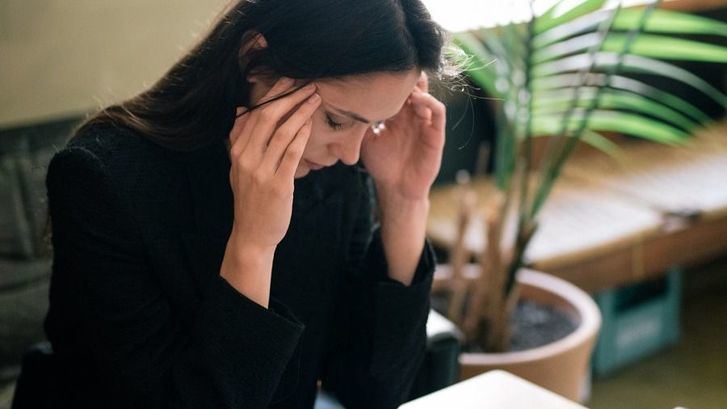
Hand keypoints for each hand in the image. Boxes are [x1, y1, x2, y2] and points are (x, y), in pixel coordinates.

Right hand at [228, 78, 320, 249]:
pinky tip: (310, 123)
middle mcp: (246, 158)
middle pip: (267, 117)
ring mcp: (261, 171)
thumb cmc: (250, 199)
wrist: (252, 234)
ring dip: (300, 111)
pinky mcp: (278, 184)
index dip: (271, 94)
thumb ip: (239, 139)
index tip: (288, 79)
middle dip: (288, 96)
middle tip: (305, 83)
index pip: (254, 114)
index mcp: (237, 151)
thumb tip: (241, 110)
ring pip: (281, 132)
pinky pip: (291, 153)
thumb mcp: (238, 168)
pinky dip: (301, 135)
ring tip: (314, 98)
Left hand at [360, 72, 445, 201]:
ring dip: (418, 87)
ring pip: (427, 95)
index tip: (379, 70)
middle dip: (406, 78)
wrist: (395, 188)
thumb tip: (344, 102)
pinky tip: (417, 99)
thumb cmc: (381, 164)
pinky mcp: (436, 134)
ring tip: (406, 85)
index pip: (397, 90)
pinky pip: (438, 112)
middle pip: (414, 87)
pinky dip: (430, 102)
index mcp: (396, 115)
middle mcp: (412, 116)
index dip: (390, 80)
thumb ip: (360, 122)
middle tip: (395, 70)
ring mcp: (425, 123)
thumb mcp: (366, 139)